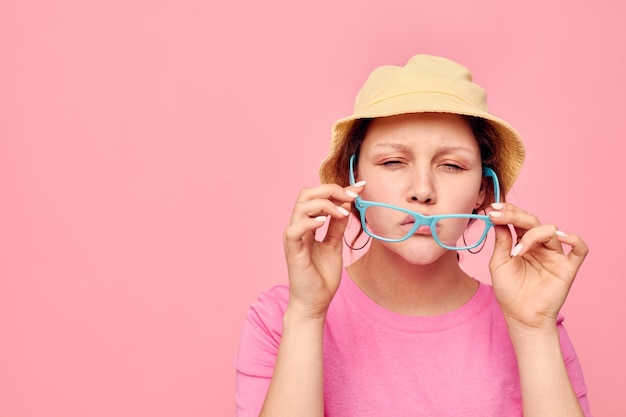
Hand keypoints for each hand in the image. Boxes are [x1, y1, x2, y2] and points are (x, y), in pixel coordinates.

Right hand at [283, 182, 364, 319]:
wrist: (314, 304)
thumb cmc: (321, 277)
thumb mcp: (334, 245)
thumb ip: (337, 225)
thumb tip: (347, 204)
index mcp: (306, 225)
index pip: (318, 196)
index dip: (339, 189)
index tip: (360, 187)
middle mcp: (297, 227)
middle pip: (306, 194)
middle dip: (331, 190)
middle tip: (352, 196)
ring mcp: (293, 238)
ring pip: (301, 206)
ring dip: (325, 204)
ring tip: (343, 213)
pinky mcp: (292, 251)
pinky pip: (296, 229)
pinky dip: (311, 221)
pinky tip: (326, 221)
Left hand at [487, 202, 587, 330]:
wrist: (520, 316)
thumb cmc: (509, 291)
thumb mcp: (498, 263)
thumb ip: (501, 241)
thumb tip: (497, 218)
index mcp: (522, 243)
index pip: (517, 221)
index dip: (506, 212)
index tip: (491, 209)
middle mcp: (539, 246)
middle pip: (532, 221)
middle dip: (514, 215)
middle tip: (497, 215)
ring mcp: (554, 255)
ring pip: (549, 230)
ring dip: (531, 235)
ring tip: (516, 252)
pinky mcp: (567, 267)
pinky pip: (579, 248)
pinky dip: (573, 239)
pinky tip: (559, 237)